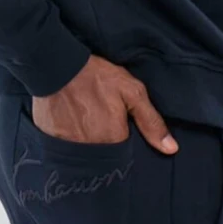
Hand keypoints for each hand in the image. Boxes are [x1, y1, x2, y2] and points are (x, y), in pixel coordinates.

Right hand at [31, 54, 178, 152]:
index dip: (123, 142)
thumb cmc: (97, 77)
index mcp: (112, 140)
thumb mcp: (132, 92)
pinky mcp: (51, 141)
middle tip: (100, 121)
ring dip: (86, 143)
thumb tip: (171, 149)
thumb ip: (151, 122)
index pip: (124, 155)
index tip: (119, 128)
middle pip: (103, 157)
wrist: (56, 65)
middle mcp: (90, 150)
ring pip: (83, 154)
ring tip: (84, 121)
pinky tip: (69, 121)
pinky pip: (63, 149)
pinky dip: (68, 138)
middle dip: (105, 144)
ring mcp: (68, 148)